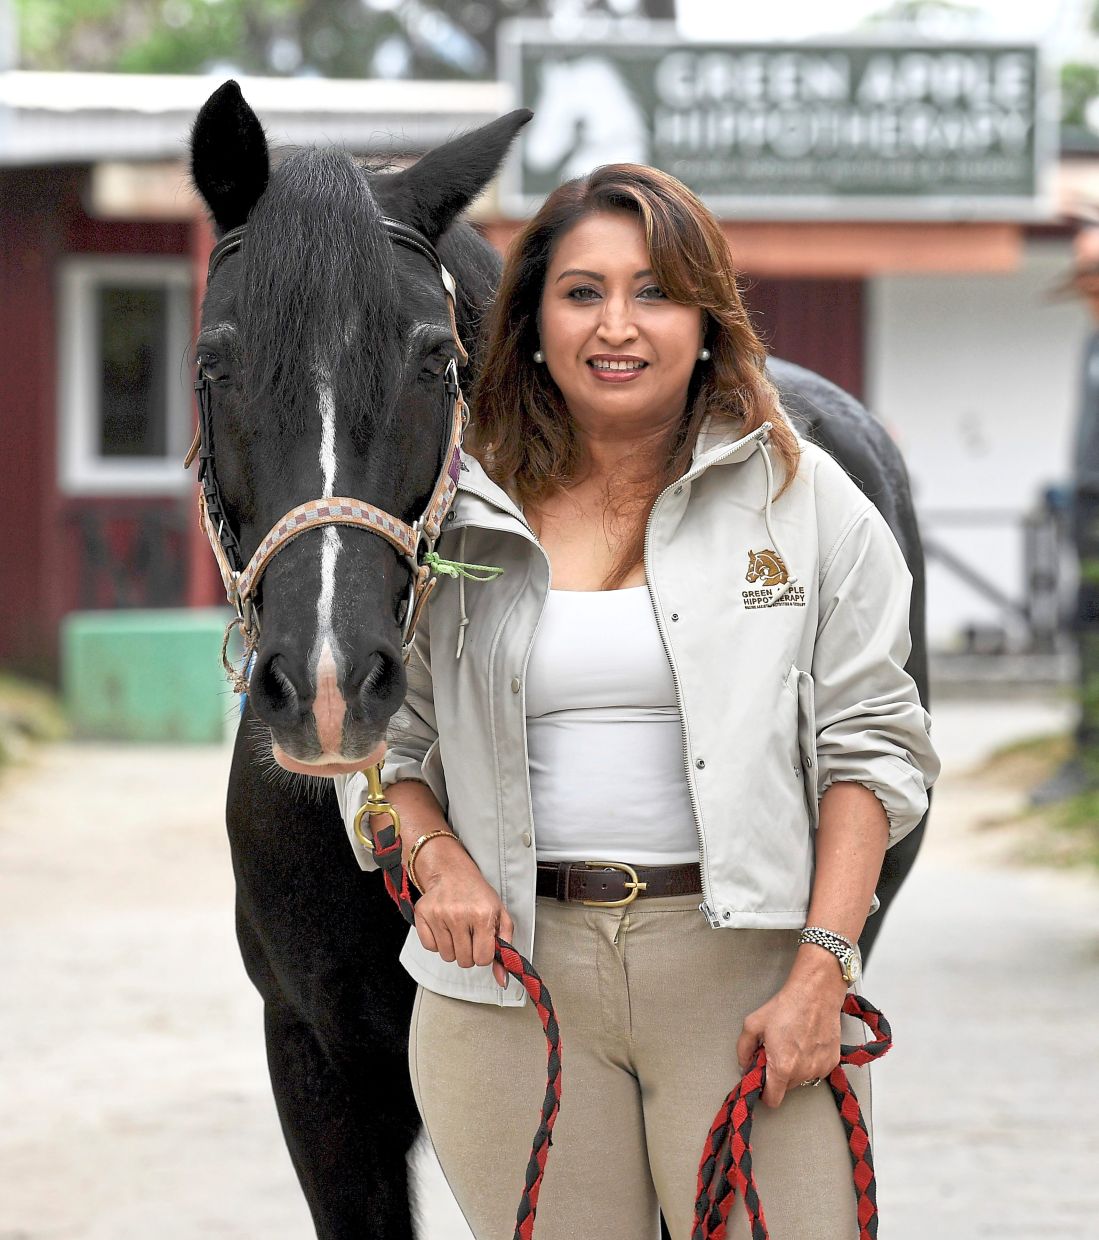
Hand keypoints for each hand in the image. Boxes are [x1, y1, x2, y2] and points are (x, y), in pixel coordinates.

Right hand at [413, 839, 515, 987]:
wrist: (451, 872)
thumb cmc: (477, 894)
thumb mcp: (500, 915)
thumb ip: (505, 948)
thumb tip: (502, 980)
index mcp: (483, 915)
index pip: (482, 959)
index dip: (483, 954)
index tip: (482, 943)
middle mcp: (460, 914)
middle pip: (464, 961)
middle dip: (469, 953)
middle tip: (469, 936)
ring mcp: (439, 915)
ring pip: (447, 956)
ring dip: (453, 948)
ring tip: (457, 929)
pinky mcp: (423, 914)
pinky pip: (430, 947)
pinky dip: (437, 942)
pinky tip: (443, 927)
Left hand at [735, 950, 846, 1107]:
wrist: (816, 993)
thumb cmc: (787, 1006)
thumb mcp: (753, 1023)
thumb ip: (743, 1048)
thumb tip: (744, 1064)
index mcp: (782, 1067)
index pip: (772, 1100)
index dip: (764, 1092)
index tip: (762, 1081)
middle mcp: (803, 1073)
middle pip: (785, 1088)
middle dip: (778, 1075)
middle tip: (776, 1052)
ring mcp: (820, 1069)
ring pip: (801, 1079)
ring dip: (794, 1069)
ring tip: (792, 1044)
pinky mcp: (832, 1062)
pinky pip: (816, 1071)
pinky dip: (809, 1062)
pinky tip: (806, 1043)